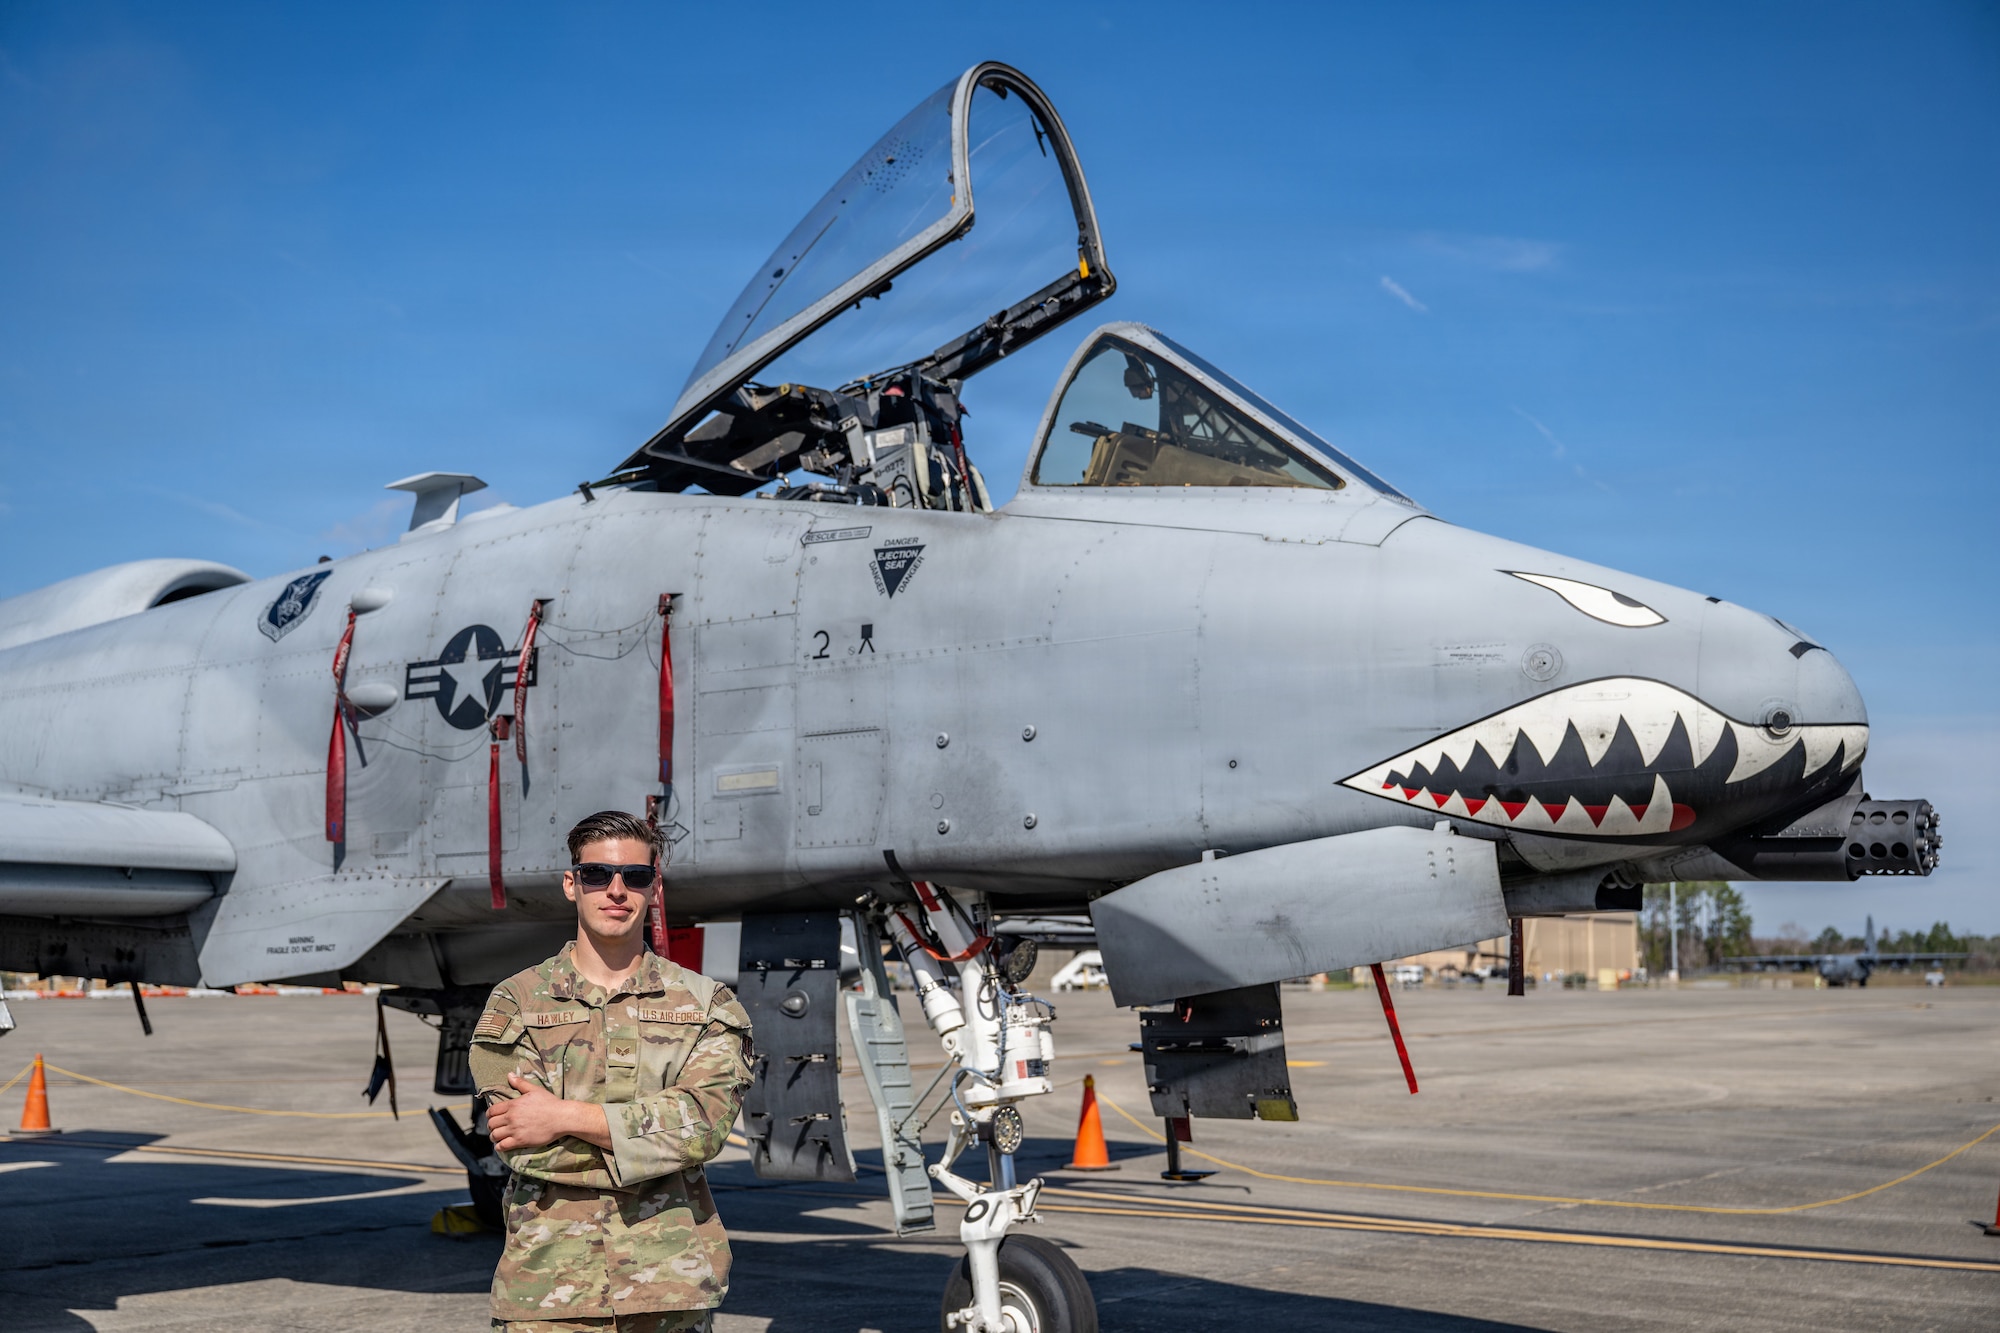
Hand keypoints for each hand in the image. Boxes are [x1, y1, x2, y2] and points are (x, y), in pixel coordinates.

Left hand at [487, 1072, 611, 1151]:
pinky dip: (499, 1146)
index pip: (492, 1111)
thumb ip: (520, 1083)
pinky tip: (502, 1145)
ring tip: (498, 1137)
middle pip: (491, 1124)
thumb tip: (509, 1074)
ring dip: (494, 1137)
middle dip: (491, 1126)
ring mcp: (515, 1130)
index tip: (492, 1117)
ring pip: (495, 1135)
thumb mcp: (535, 1090)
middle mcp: (511, 1117)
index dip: (489, 1115)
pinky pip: (502, 1146)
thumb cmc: (550, 1103)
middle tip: (496, 1127)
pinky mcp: (520, 1141)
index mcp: (513, 1105)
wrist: (562, 1118)